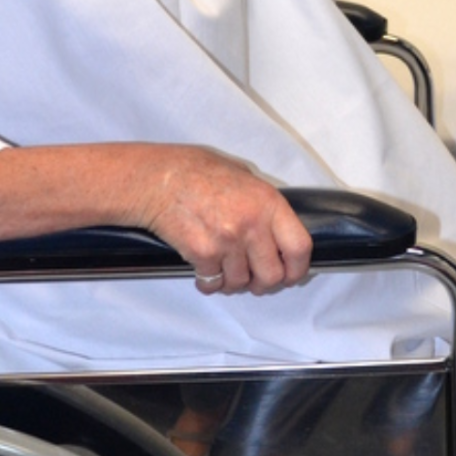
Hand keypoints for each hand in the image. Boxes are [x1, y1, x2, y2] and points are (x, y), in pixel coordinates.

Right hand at [143, 150, 311, 295]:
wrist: (156, 179)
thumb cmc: (194, 172)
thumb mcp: (241, 176)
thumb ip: (263, 204)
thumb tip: (277, 229)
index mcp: (268, 203)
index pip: (299, 247)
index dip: (297, 269)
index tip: (290, 274)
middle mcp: (251, 224)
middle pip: (272, 274)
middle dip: (263, 283)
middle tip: (254, 280)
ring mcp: (227, 241)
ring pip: (241, 283)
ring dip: (233, 283)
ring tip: (224, 271)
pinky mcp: (202, 254)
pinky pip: (213, 283)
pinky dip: (209, 283)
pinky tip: (204, 272)